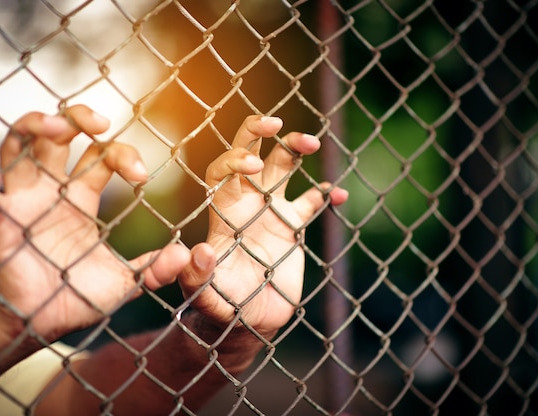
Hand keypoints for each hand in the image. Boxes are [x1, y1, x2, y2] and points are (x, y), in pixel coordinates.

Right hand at [0, 105, 213, 341]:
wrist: (45, 325)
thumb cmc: (80, 298)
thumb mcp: (124, 282)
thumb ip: (154, 269)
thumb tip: (187, 255)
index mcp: (81, 197)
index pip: (100, 156)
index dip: (122, 154)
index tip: (141, 175)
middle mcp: (51, 191)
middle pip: (57, 137)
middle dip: (76, 118)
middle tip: (99, 122)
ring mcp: (23, 203)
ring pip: (18, 147)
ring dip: (32, 127)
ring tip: (54, 125)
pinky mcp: (0, 225)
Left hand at [180, 115, 347, 337]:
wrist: (248, 320)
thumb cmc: (220, 307)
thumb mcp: (204, 295)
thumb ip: (197, 277)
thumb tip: (199, 251)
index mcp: (223, 213)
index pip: (221, 172)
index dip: (234, 160)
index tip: (254, 165)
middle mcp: (246, 204)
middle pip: (250, 155)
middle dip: (258, 133)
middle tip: (275, 123)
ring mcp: (271, 212)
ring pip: (283, 167)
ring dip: (295, 149)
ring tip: (312, 142)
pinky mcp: (292, 227)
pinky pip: (312, 202)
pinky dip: (326, 194)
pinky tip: (340, 194)